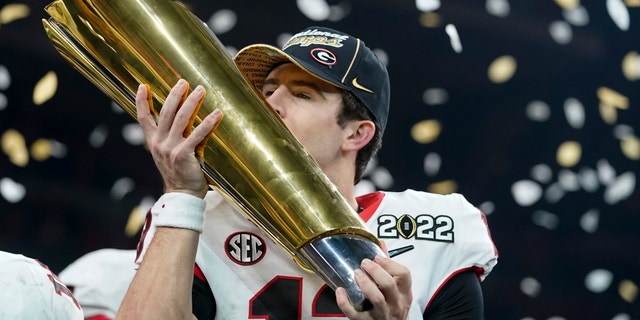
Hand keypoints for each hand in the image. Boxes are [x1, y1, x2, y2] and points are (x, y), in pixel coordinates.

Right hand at [136, 79, 221, 197]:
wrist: (183, 195)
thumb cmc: (180, 174)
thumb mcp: (169, 154)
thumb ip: (171, 138)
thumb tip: (183, 118)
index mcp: (153, 142)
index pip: (143, 118)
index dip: (141, 102)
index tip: (142, 86)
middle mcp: (159, 143)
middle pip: (166, 113)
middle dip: (175, 95)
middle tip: (184, 81)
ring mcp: (171, 149)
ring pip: (181, 119)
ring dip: (192, 102)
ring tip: (201, 90)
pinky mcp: (184, 155)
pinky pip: (197, 135)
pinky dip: (207, 123)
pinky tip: (217, 114)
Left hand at [336, 242, 412, 318]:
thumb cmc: (392, 306)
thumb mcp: (397, 289)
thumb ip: (389, 267)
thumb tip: (380, 244)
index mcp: (404, 293)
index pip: (404, 274)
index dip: (390, 263)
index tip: (377, 257)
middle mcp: (395, 304)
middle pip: (389, 285)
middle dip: (376, 271)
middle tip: (364, 263)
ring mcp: (381, 314)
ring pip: (376, 299)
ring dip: (365, 284)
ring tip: (356, 273)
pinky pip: (355, 314)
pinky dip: (345, 302)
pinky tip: (340, 291)